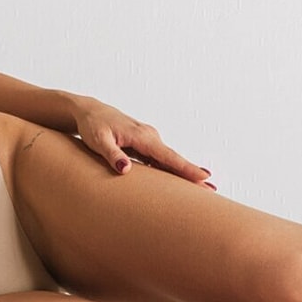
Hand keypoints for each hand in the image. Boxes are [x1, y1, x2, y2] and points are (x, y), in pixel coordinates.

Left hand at [74, 99, 215, 189]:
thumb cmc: (92, 126)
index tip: (204, 176)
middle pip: (174, 159)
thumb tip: (126, 168)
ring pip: (170, 160)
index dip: (186, 168)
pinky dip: (173, 169)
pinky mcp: (145, 145)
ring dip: (185, 173)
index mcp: (142, 136)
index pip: (168, 156)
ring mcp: (149, 140)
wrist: (90, 112)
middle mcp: (150, 137)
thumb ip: (112, 154)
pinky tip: (181, 181)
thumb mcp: (98, 140)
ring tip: (203, 189)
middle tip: (212, 189)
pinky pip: (162, 159)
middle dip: (193, 174)